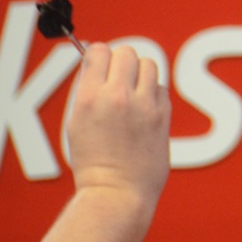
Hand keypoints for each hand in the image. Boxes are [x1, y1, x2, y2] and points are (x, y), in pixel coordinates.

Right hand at [67, 43, 170, 204]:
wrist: (117, 191)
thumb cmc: (93, 162)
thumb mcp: (77, 122)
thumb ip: (89, 91)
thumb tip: (100, 65)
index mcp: (89, 97)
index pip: (99, 51)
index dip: (100, 55)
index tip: (101, 63)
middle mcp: (117, 96)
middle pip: (127, 52)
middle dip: (122, 61)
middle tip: (119, 77)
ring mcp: (144, 105)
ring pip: (150, 64)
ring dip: (141, 73)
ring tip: (134, 90)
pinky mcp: (164, 115)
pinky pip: (162, 88)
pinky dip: (154, 93)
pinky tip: (145, 108)